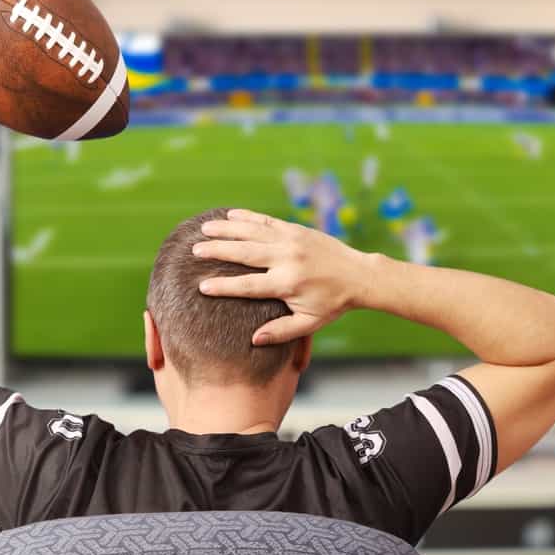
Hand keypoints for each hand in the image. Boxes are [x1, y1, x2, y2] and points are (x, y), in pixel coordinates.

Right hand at [194, 209, 371, 344]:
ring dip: (227, 229)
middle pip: (244, 254)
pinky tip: (230, 215)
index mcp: (287, 284)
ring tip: (204, 228)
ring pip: (253, 233)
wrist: (359, 275)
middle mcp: (287, 259)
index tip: (202, 286)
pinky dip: (248, 217)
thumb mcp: (310, 323)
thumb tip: (253, 340)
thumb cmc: (333, 303)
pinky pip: (267, 221)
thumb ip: (281, 332)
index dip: (224, 287)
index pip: (248, 286)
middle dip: (218, 251)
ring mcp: (291, 241)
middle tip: (195, 250)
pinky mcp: (296, 230)